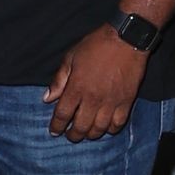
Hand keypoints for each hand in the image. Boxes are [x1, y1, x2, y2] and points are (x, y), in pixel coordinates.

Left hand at [43, 25, 147, 140]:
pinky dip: (111, 129)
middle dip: (73, 135)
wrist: (126, 39)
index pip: (62, 115)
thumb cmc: (96, 45)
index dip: (57, 126)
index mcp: (76, 88)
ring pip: (99, 129)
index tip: (55, 131)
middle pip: (80, 127)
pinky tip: (107, 127)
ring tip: (87, 133)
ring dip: (91, 134)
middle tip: (71, 136)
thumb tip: (47, 98)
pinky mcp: (127, 101)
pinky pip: (118, 123)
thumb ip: (59, 79)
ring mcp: (111, 102)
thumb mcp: (71, 57)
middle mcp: (93, 99)